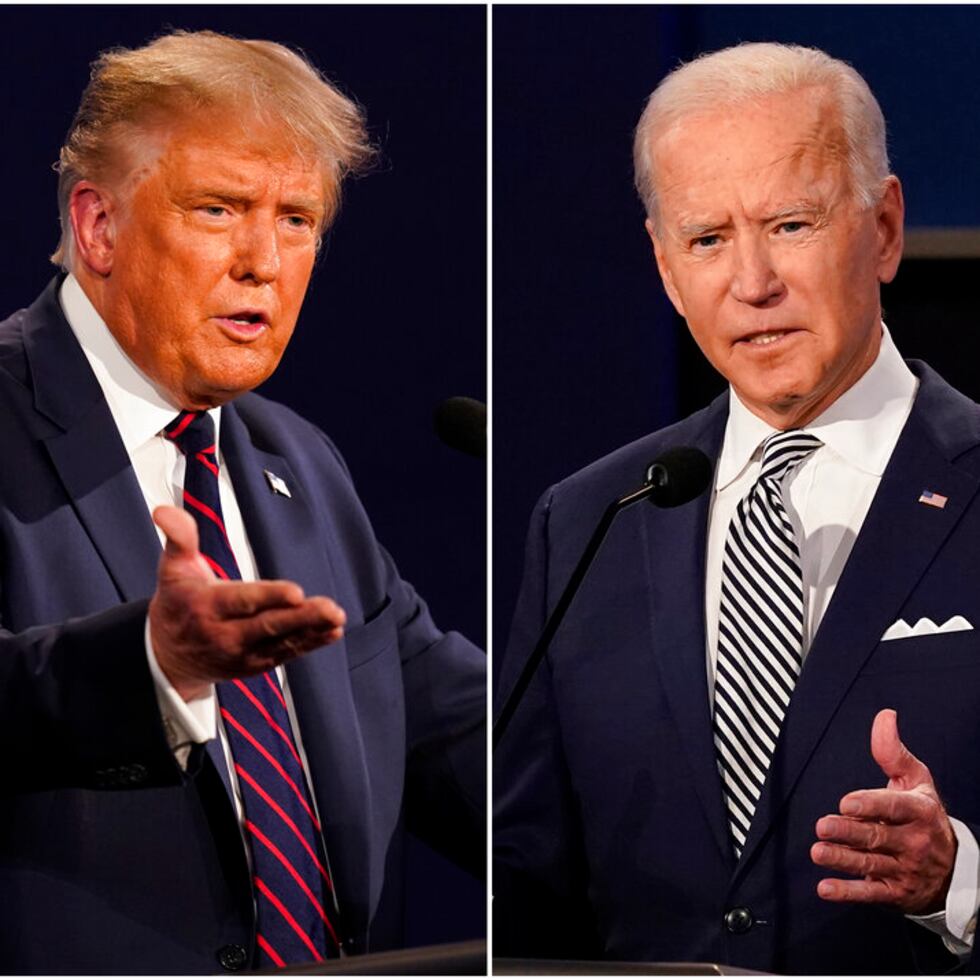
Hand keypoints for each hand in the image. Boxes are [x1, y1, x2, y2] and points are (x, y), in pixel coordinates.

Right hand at [149, 505, 345, 700]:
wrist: (166, 657)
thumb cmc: (178, 604)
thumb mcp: (172, 568)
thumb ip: (179, 537)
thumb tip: (164, 511)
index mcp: (206, 606)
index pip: (241, 601)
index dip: (269, 597)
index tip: (296, 592)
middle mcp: (224, 634)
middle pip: (268, 625)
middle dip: (301, 618)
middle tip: (330, 609)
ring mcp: (241, 653)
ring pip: (281, 642)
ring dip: (312, 631)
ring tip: (337, 620)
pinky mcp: (255, 664)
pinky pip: (285, 654)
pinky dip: (310, 644)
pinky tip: (331, 632)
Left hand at [810, 708, 955, 913]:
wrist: (955, 868)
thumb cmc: (924, 815)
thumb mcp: (916, 781)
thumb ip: (893, 751)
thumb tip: (884, 716)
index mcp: (918, 812)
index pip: (894, 808)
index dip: (870, 805)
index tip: (846, 802)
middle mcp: (913, 843)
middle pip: (877, 837)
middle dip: (849, 832)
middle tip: (823, 825)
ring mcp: (904, 870)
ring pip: (870, 865)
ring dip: (842, 860)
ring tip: (818, 852)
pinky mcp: (894, 892)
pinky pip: (870, 894)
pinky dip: (847, 892)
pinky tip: (825, 888)